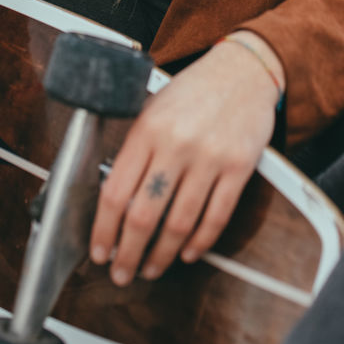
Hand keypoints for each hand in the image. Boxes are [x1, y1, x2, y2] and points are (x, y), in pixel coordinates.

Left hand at [89, 33, 283, 284]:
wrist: (243, 70)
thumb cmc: (194, 91)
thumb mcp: (153, 109)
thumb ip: (135, 148)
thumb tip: (114, 202)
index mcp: (147, 129)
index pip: (115, 192)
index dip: (103, 231)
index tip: (100, 251)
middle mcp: (176, 144)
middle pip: (144, 215)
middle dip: (128, 254)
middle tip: (122, 274)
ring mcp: (210, 157)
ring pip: (180, 223)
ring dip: (162, 255)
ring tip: (152, 268)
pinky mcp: (239, 167)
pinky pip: (216, 216)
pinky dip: (200, 242)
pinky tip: (189, 253)